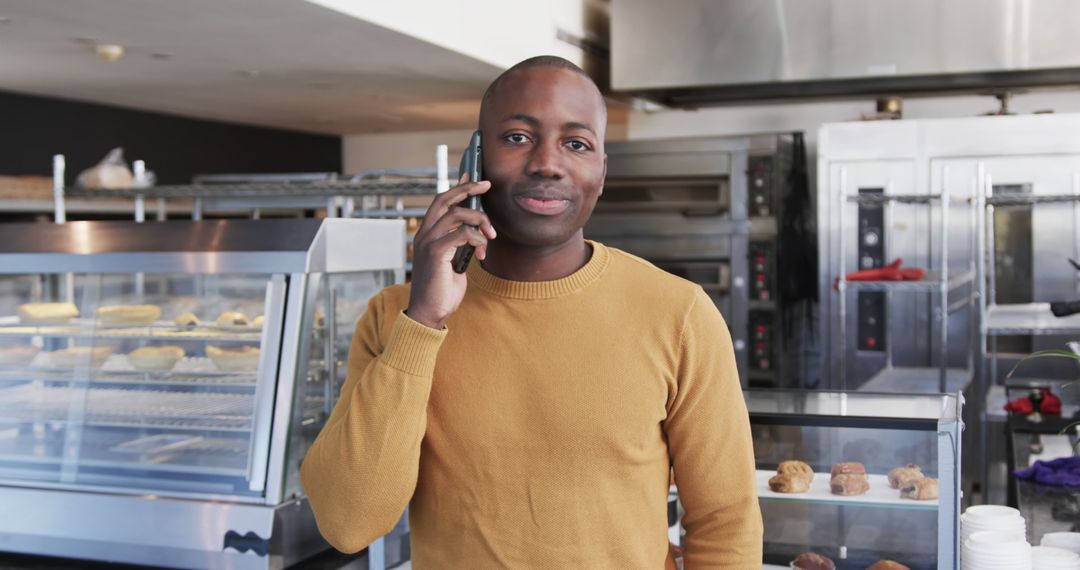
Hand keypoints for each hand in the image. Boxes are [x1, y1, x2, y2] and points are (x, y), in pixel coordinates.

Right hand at [406, 174, 495, 328]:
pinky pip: (461, 234)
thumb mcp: (454, 262)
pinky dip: (476, 238)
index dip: (458, 188)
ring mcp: (427, 243)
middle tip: (487, 186)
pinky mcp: (435, 253)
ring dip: (480, 221)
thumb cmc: (442, 291)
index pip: (440, 202)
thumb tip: (475, 233)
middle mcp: (424, 235)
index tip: (475, 180)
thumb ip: (460, 245)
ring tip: (490, 236)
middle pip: (444, 199)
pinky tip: (482, 250)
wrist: (430, 314)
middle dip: (467, 188)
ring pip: (456, 214)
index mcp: (426, 235)